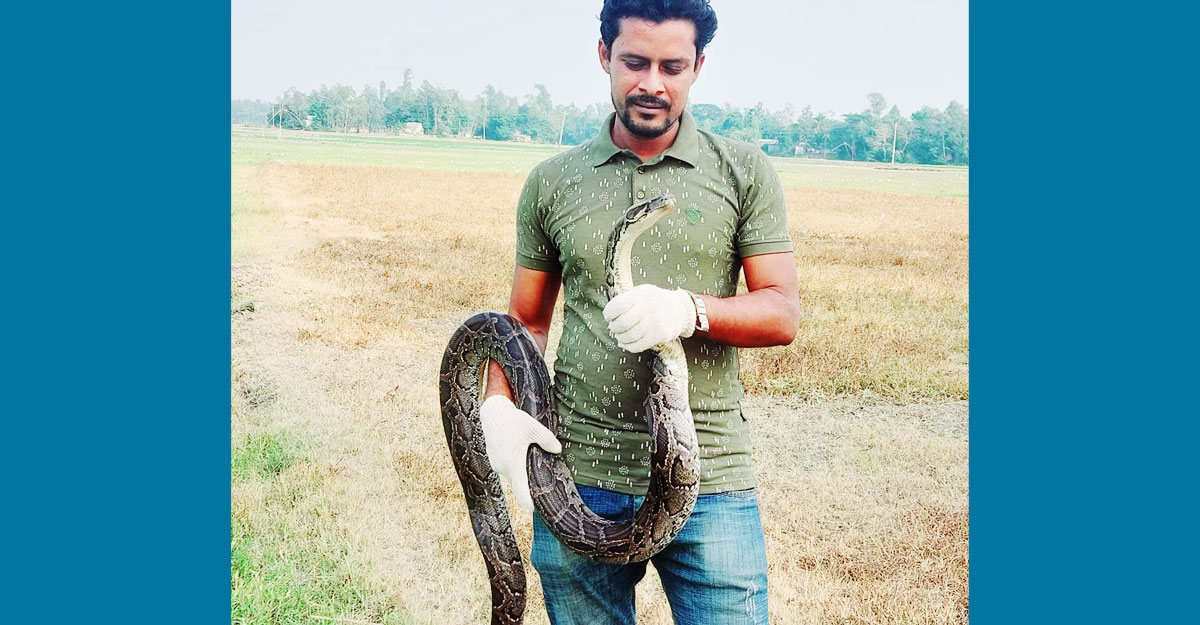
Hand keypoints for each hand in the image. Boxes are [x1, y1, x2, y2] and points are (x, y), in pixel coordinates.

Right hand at [479, 395, 561, 512]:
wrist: (492, 414)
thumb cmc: (513, 421)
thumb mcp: (533, 427)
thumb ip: (547, 440)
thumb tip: (557, 450)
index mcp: (514, 464)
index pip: (520, 491)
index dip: (528, 502)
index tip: (535, 509)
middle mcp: (503, 468)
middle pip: (518, 484)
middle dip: (528, 485)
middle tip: (541, 482)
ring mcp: (497, 465)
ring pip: (512, 476)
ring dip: (521, 474)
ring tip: (532, 465)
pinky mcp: (494, 459)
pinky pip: (507, 469)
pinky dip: (514, 467)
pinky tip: (521, 457)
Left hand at [602, 284, 696, 352]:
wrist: (680, 309)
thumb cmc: (653, 302)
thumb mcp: (641, 293)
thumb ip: (625, 301)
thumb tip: (609, 319)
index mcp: (641, 294)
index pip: (618, 305)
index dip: (608, 313)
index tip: (609, 317)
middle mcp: (649, 307)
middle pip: (622, 323)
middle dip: (614, 328)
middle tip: (615, 328)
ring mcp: (656, 322)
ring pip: (629, 337)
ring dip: (621, 338)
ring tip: (621, 336)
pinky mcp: (660, 335)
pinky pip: (638, 346)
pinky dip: (628, 346)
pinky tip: (627, 343)